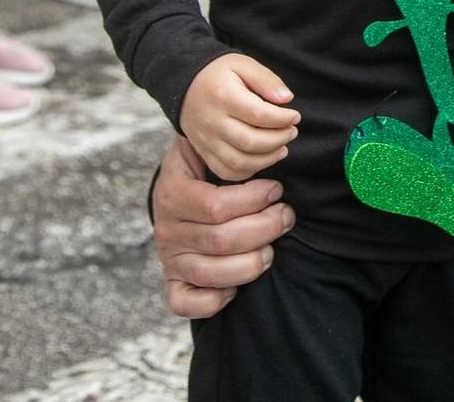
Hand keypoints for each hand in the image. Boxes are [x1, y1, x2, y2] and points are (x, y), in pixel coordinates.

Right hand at [152, 136, 293, 316]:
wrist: (176, 188)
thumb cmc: (204, 169)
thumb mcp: (208, 150)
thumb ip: (231, 153)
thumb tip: (272, 152)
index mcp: (173, 193)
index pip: (216, 206)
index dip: (255, 200)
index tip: (276, 190)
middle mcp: (167, 229)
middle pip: (221, 241)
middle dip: (265, 229)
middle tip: (286, 216)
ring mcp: (169, 258)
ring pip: (211, 273)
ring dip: (251, 263)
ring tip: (271, 250)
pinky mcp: (173, 281)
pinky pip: (183, 303)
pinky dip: (214, 300)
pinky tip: (237, 286)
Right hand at [179, 53, 299, 180]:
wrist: (186, 85)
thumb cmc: (219, 74)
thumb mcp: (243, 64)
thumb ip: (266, 80)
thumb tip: (287, 99)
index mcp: (223, 96)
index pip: (259, 115)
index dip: (282, 119)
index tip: (295, 116)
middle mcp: (213, 122)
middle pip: (250, 142)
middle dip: (279, 139)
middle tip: (292, 131)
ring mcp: (207, 140)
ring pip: (239, 162)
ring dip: (267, 159)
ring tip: (282, 147)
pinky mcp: (204, 152)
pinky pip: (226, 172)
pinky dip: (248, 171)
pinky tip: (262, 159)